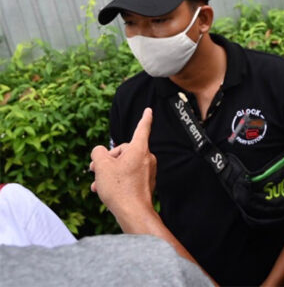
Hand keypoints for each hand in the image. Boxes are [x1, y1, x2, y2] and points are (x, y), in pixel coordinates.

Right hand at [90, 108, 157, 223]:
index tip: (149, 110)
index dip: (145, 118)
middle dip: (108, 159)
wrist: (133, 213)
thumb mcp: (101, 166)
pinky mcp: (146, 182)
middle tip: (94, 170)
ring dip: (109, 172)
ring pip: (124, 165)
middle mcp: (147, 158)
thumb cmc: (119, 188)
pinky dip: (117, 179)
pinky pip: (129, 175)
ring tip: (97, 184)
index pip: (142, 128)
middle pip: (125, 151)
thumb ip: (98, 153)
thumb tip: (100, 152)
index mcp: (139, 149)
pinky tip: (104, 190)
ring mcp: (148, 171)